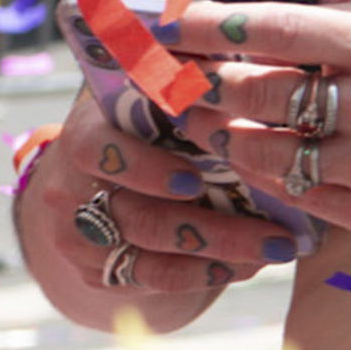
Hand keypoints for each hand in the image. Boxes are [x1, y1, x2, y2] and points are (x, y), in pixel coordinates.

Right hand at [15, 82, 290, 332]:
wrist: (94, 180)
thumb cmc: (146, 127)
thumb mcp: (153, 100)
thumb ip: (188, 86)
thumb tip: (256, 68)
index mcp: (86, 133)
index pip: (101, 151)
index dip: (145, 169)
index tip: (194, 181)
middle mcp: (71, 187)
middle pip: (140, 217)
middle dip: (217, 229)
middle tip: (279, 234)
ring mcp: (79, 235)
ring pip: (152, 258)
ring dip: (223, 255)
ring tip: (278, 249)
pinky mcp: (95, 272)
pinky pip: (154, 281)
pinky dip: (206, 275)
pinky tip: (247, 265)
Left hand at [154, 0, 350, 257]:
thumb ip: (318, 29)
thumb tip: (223, 27)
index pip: (275, 30)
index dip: (205, 28)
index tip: (155, 25)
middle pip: (255, 94)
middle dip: (197, 86)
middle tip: (166, 80)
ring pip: (259, 153)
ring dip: (217, 135)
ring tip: (201, 119)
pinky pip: (289, 194)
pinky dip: (259, 175)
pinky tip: (249, 156)